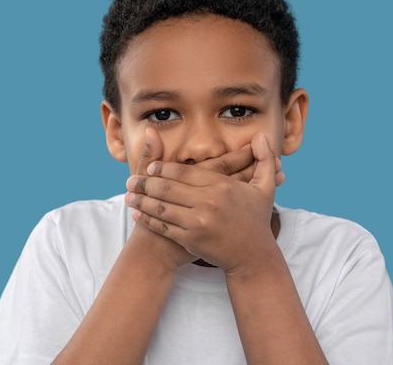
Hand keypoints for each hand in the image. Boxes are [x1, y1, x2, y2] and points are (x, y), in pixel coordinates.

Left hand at [125, 131, 280, 273]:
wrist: (253, 258)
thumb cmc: (257, 220)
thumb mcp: (265, 188)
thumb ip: (264, 159)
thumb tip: (260, 135)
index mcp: (222, 186)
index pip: (184, 172)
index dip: (163, 168)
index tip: (150, 167)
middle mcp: (209, 203)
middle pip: (168, 188)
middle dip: (145, 183)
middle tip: (130, 180)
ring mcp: (198, 223)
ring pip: (162, 207)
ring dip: (141, 200)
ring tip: (127, 195)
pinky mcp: (191, 241)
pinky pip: (163, 227)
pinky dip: (147, 219)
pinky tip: (137, 213)